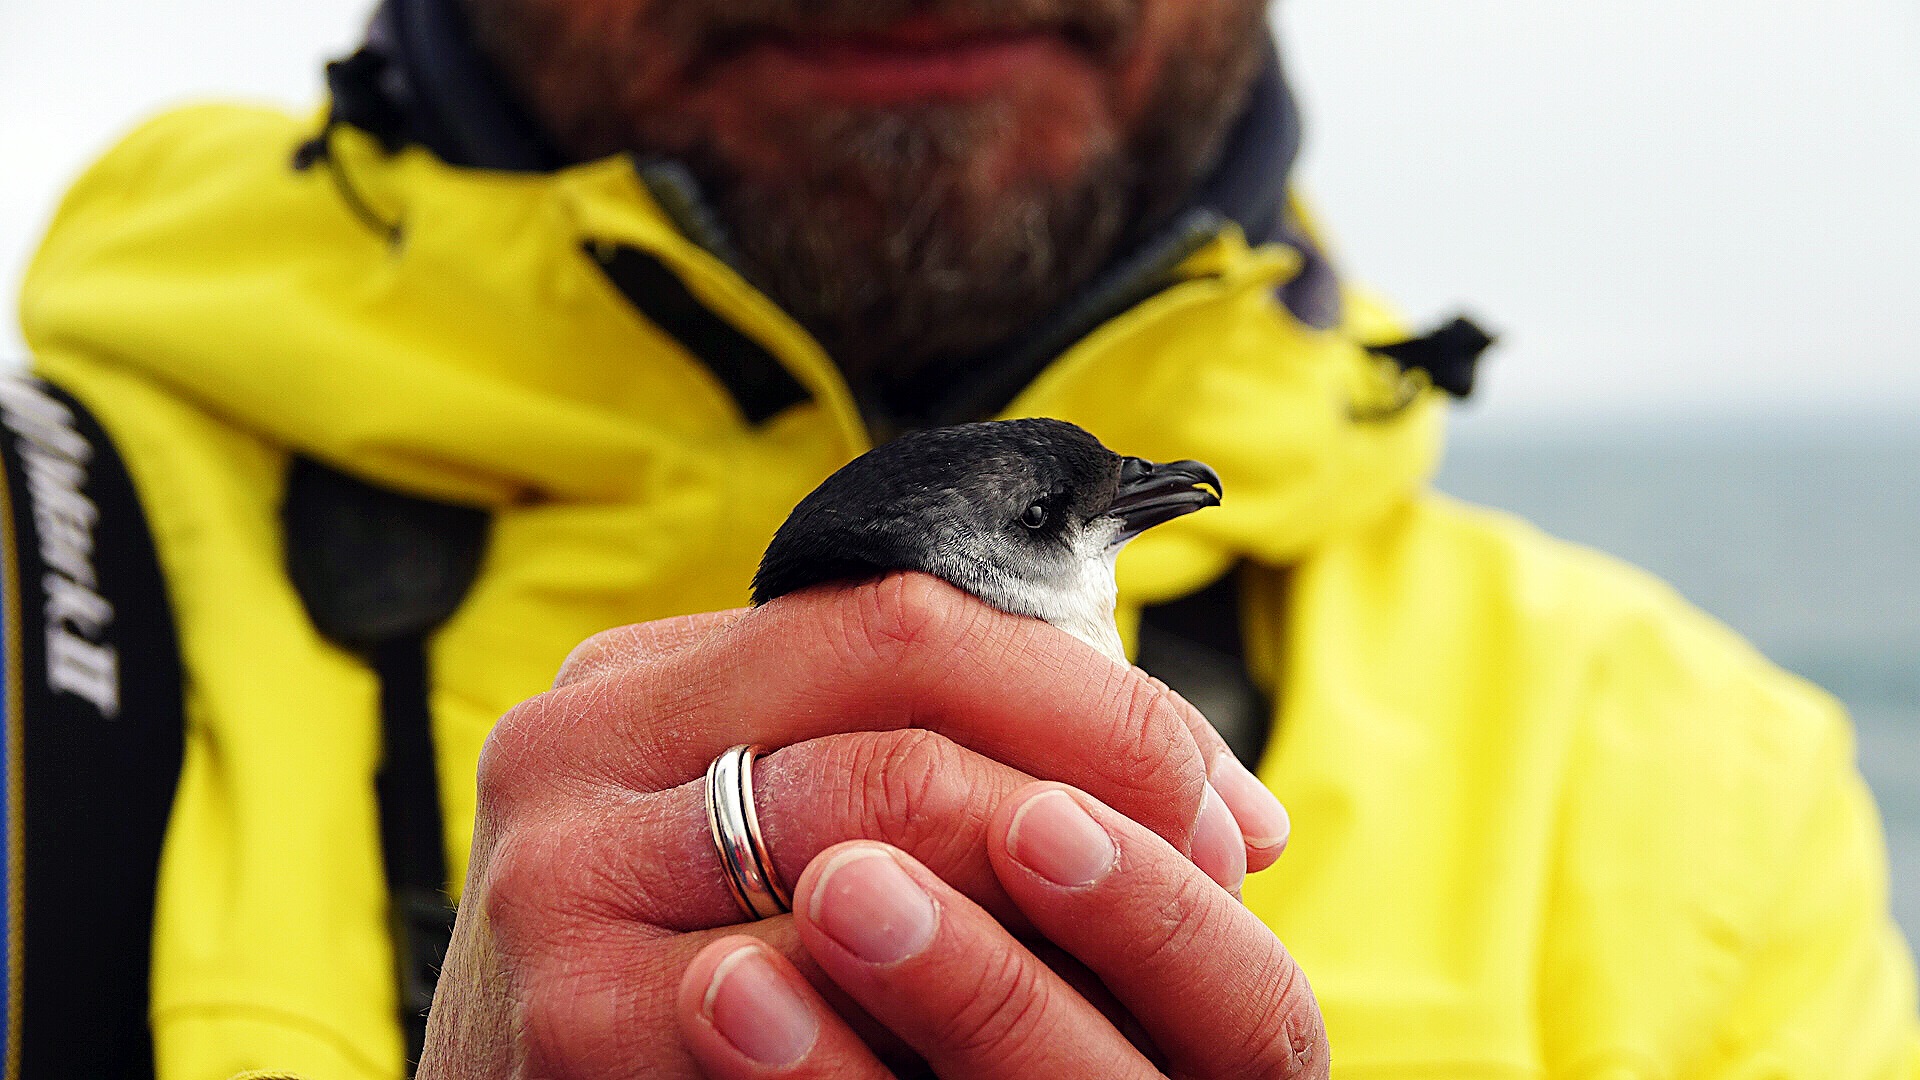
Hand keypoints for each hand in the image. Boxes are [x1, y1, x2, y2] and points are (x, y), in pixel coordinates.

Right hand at [418, 573, 1289, 1076]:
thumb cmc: (670, 973)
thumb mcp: (755, 834)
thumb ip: (919, 766)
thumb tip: (1228, 811)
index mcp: (641, 678)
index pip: (907, 620)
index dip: (1092, 699)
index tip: (1215, 792)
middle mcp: (577, 747)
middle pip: (903, 727)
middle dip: (1095, 801)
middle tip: (1219, 876)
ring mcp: (557, 883)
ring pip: (874, 864)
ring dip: (1043, 920)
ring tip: (1142, 963)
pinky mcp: (569, 1023)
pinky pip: (812, 1015)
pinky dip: (932, 1036)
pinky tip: (1001, 1055)